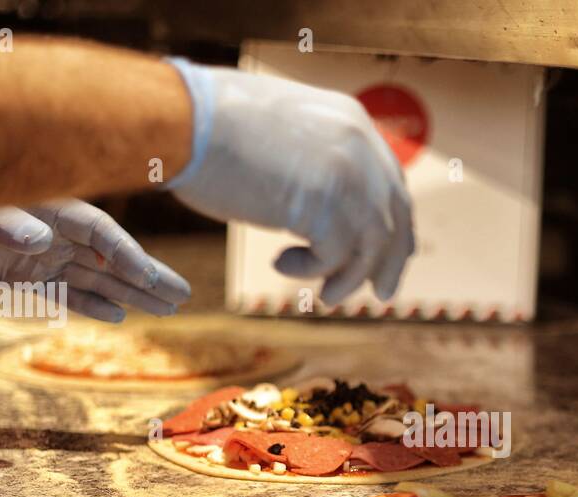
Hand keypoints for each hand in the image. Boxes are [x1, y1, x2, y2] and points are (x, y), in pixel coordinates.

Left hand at [0, 200, 190, 322]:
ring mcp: (41, 255)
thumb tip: (42, 240)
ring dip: (130, 294)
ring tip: (166, 310)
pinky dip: (90, 304)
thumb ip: (8, 221)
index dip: (127, 255)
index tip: (150, 277)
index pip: (100, 234)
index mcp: (50, 210)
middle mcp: (54, 233)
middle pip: (110, 257)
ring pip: (96, 278)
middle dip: (147, 277)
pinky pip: (66, 293)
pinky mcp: (22, 274)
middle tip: (183, 296)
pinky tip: (117, 316)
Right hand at [166, 59, 414, 305]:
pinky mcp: (324, 205)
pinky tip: (282, 264)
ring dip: (350, 277)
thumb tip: (322, 203)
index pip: (390, 183)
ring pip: (371, 244)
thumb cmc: (211, 125)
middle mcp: (359, 146)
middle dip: (390, 260)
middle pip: (393, 216)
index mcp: (351, 121)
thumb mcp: (284, 132)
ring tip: (328, 295)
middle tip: (383, 295)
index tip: (391, 256)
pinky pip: (334, 256)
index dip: (394, 225)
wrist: (183, 119)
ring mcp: (346, 175)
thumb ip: (315, 159)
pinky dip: (311, 269)